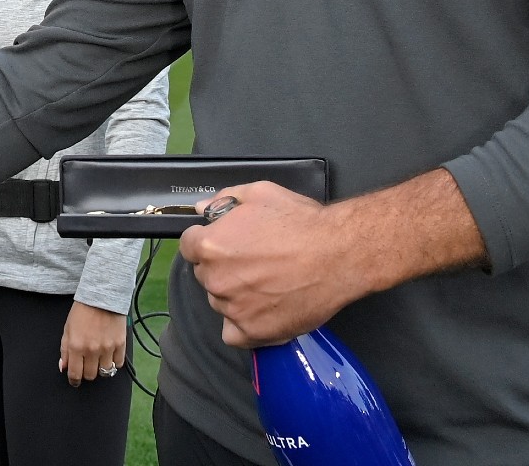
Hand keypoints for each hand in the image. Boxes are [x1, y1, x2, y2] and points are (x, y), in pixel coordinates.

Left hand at [58, 301, 126, 386]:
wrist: (101, 296)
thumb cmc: (82, 311)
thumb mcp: (67, 329)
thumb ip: (65, 350)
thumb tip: (64, 367)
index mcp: (76, 346)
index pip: (75, 374)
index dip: (74, 380)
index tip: (75, 380)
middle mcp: (92, 350)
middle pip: (90, 375)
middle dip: (87, 373)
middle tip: (87, 365)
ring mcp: (107, 348)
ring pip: (105, 372)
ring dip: (101, 368)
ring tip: (98, 360)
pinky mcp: (120, 344)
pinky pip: (118, 364)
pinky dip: (114, 363)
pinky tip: (109, 355)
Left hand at [178, 182, 366, 348]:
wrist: (340, 253)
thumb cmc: (303, 223)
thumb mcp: (260, 193)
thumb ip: (224, 199)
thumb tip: (204, 208)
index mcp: (210, 245)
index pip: (189, 246)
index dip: (208, 241)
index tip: (226, 243)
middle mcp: (216, 279)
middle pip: (205, 274)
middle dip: (223, 267)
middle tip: (255, 261)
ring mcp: (233, 309)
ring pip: (221, 302)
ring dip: (235, 295)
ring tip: (268, 283)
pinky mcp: (253, 332)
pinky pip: (234, 335)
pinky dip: (243, 325)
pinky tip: (261, 311)